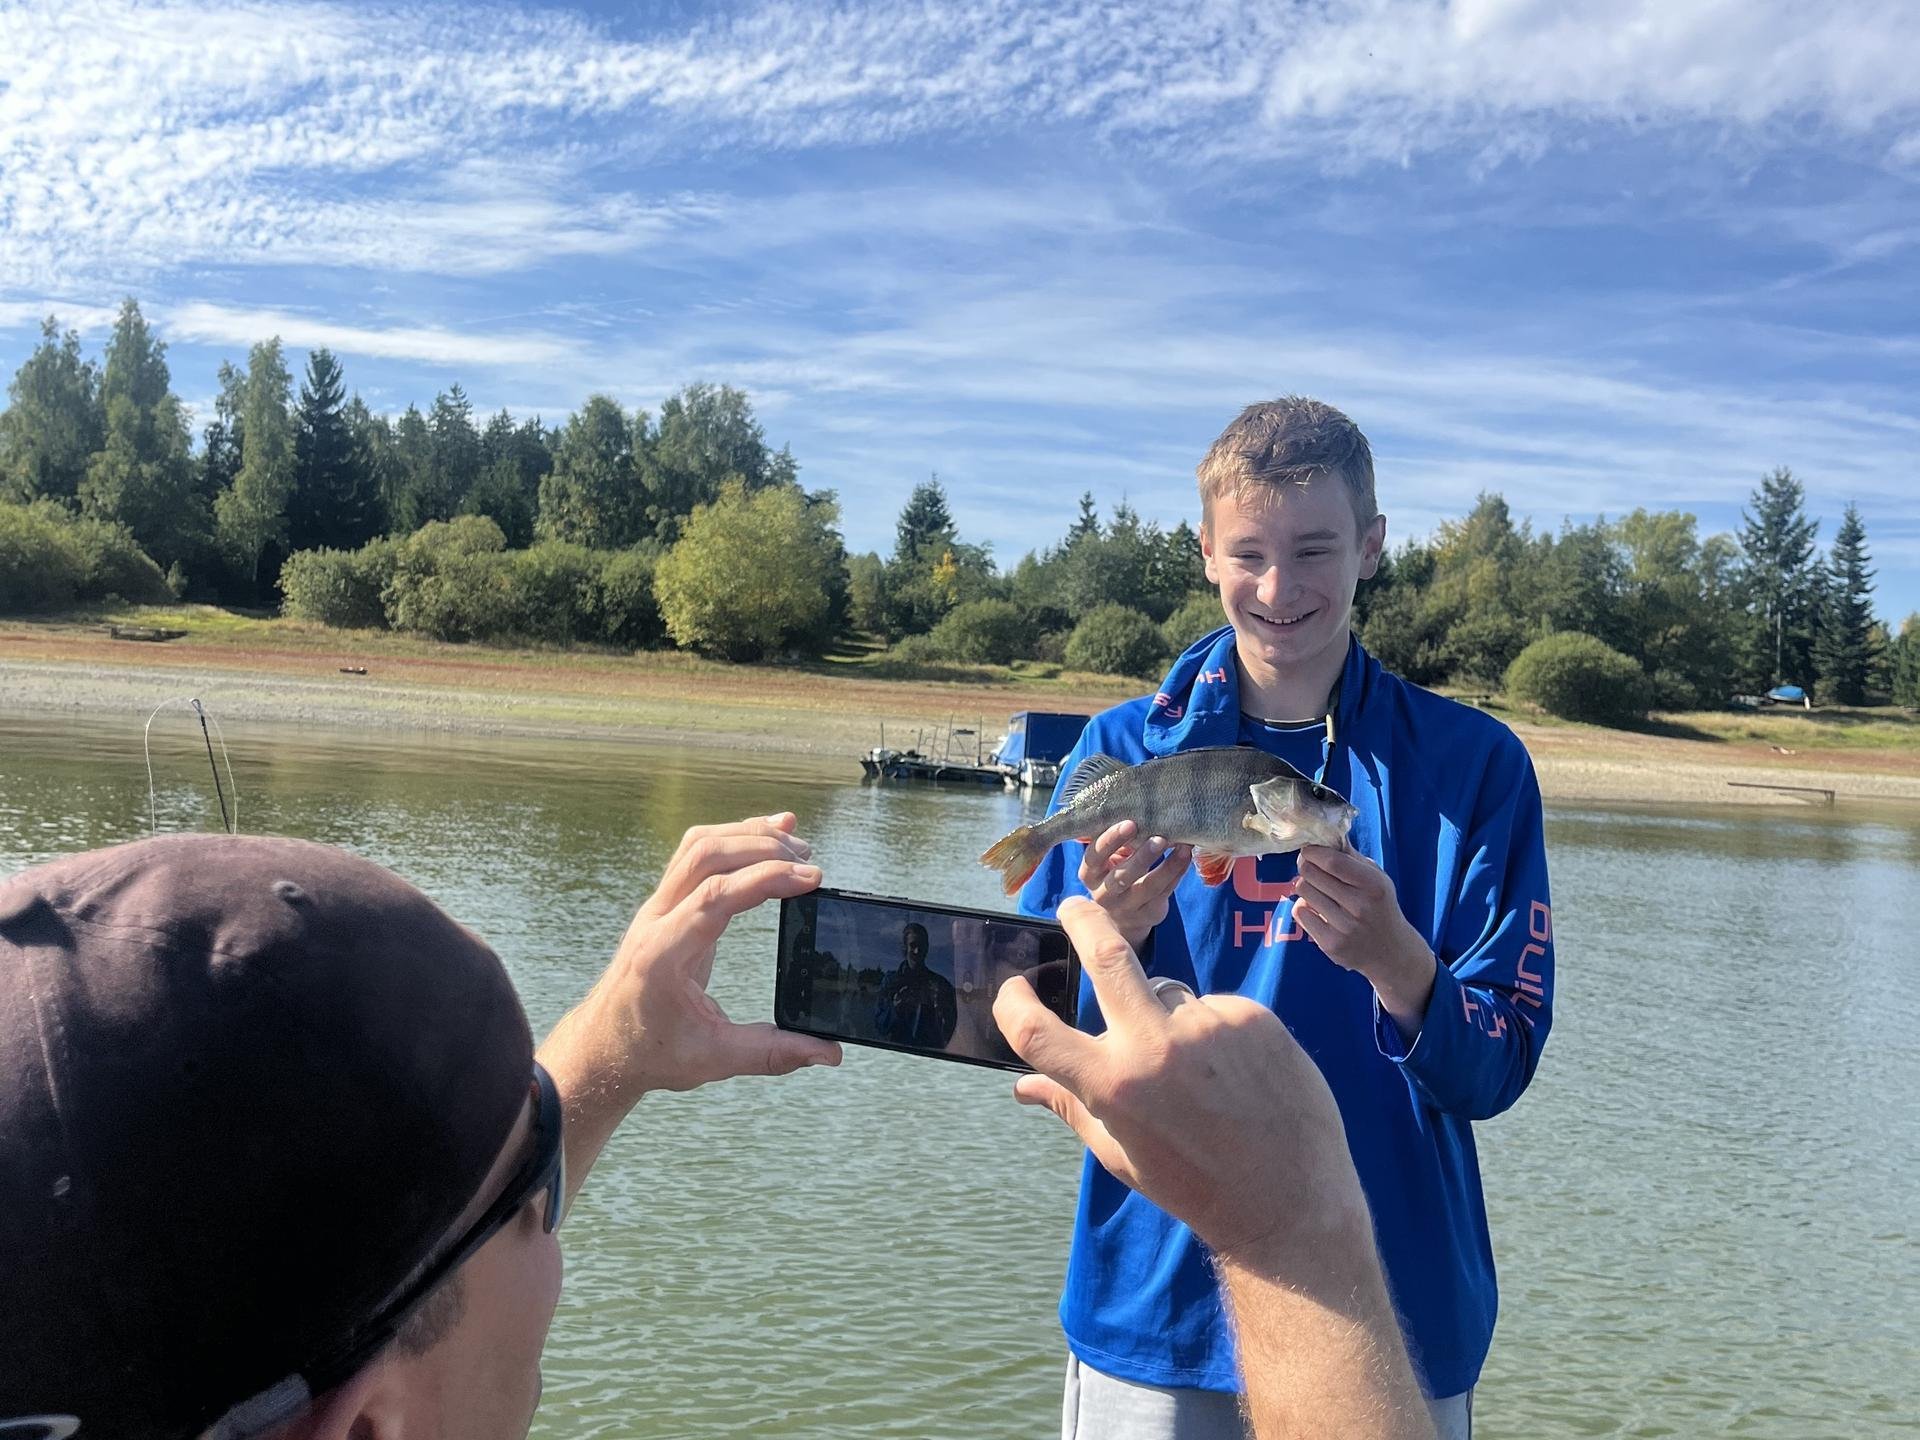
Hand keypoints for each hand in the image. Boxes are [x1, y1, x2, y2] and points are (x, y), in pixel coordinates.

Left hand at [539, 814, 841, 1196]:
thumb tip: (830, 1053)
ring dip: (747, 836)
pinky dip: (733, 838)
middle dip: (761, 847)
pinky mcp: (667, 904)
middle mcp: (655, 920)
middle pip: (705, 856)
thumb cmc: (653, 1051)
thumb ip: (773, 1053)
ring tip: (795, 844)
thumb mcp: (714, 1058)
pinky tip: (768, 833)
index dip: (766, 878)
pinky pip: (696, 855)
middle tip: (809, 861)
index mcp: (664, 953)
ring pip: (698, 846)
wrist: (604, 1047)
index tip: (811, 878)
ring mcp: (657, 907)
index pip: (715, 896)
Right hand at [993, 897, 1363, 1261]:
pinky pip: (1216, 1008)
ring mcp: (1208, 1024)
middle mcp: (1155, 1046)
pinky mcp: (1252, 1015)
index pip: (1036, 1030)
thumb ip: (1072, 1107)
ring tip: (1204, 1076)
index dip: (1012, 1003)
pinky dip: (1216, 1030)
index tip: (1015, 989)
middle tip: (1075, 904)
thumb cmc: (1197, 1185)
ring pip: (1169, 994)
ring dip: (1167, 1016)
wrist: (1291, 1202)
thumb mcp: (1122, 1155)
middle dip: (1084, 920)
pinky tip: (1239, 1073)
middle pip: (1107, 955)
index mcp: (1112, 1086)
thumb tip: (1021, 1086)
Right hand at [1078, 820, 1191, 949]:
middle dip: (1142, 856)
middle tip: (1160, 838)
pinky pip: (1165, 893)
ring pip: (1147, 887)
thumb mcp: (1110, 858)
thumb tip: (1140, 810)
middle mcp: (1103, 894)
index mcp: (1090, 873)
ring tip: (1183, 847)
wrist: (1124, 914)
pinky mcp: (1148, 914)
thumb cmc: (1117, 870)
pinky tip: (1186, 857)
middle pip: (1121, 876)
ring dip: (1167, 866)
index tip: (1131, 823)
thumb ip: (1118, 841)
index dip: (1111, 840)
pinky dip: (1177, 873)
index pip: (1095, 856)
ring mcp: (1126, 908)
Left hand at [1293, 846, 1435, 1039]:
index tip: (1308, 850)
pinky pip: (1300, 913)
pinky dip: (1304, 907)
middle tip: (1309, 867)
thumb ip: (1351, 857)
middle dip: (1305, 866)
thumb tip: (1326, 834)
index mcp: (1373, 885)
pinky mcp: (1330, 945)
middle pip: (1310, 874)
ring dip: (1306, 887)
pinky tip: (1318, 910)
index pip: (1332, 862)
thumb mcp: (1376, 878)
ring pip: (1303, 892)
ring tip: (1318, 890)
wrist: (1391, 952)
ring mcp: (1344, 928)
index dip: (1313, 852)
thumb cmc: (1380, 906)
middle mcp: (1360, 906)